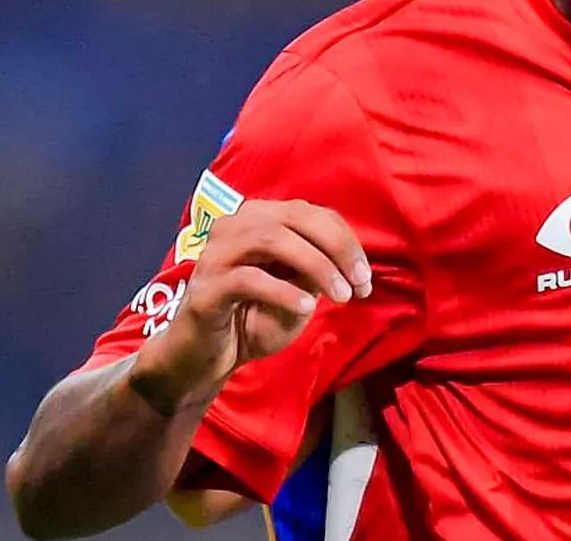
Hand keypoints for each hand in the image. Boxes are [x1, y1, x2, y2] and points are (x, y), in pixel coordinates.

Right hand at [134, 199, 369, 410]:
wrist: (205, 358)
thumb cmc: (253, 319)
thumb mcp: (297, 290)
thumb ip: (318, 269)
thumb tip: (350, 263)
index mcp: (259, 219)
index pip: (312, 213)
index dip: (345, 240)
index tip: (365, 277)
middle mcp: (234, 226)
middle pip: (295, 217)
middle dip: (336, 247)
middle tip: (359, 283)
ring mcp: (216, 254)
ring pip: (271, 239)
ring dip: (315, 266)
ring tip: (340, 296)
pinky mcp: (205, 288)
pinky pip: (248, 279)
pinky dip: (284, 291)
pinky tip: (306, 308)